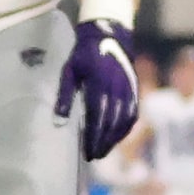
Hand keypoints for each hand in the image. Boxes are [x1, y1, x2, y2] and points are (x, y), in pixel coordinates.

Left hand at [58, 18, 139, 159]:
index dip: (92, 137)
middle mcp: (117, 90)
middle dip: (102, 143)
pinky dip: (125, 130)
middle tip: (93, 157)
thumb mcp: (70, 72)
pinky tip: (117, 138)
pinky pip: (132, 115)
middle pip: (111, 124)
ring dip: (114, 140)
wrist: (110, 37)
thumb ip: (65, 96)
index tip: (86, 152)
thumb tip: (58, 122)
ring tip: (103, 151)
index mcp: (99, 84)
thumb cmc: (84, 55)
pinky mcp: (135, 91)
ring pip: (123, 122)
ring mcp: (129, 91)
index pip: (97, 118)